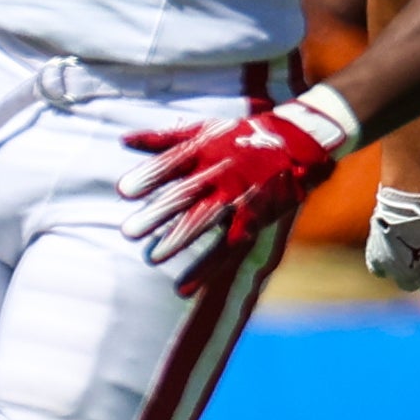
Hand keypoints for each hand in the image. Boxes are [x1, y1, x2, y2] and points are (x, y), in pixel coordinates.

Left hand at [119, 84, 356, 293]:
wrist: (296, 143)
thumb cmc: (240, 137)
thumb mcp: (203, 130)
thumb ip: (162, 139)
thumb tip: (123, 139)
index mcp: (205, 151)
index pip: (172, 164)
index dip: (149, 177)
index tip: (123, 191)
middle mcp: (220, 174)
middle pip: (185, 195)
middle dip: (157, 214)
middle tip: (128, 231)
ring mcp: (237, 198)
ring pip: (205, 222)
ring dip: (179, 241)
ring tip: (152, 258)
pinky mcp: (251, 221)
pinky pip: (226, 248)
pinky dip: (205, 269)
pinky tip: (181, 288)